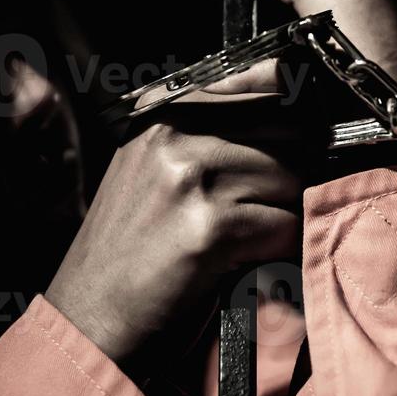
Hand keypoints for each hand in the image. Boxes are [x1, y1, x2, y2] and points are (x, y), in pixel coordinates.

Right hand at [45, 62, 302, 374]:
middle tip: (271, 207)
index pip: (268, 77)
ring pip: (294, 178)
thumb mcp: (156, 168)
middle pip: (291, 131)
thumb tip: (300, 117)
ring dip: (287, 214)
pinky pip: (286, 224)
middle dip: (297, 171)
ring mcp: (192, 176)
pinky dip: (282, 248)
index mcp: (164, 107)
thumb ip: (214, 131)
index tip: (305, 140)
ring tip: (252, 239)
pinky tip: (251, 260)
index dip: (300, 113)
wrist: (91, 318)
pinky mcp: (211, 226)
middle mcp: (176, 132)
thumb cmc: (132, 250)